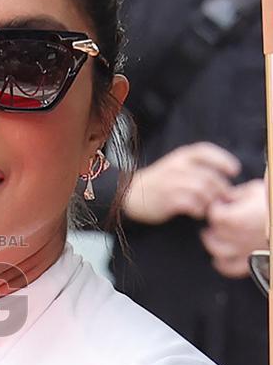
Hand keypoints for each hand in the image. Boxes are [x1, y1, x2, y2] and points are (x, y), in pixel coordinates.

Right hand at [123, 142, 240, 223]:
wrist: (130, 195)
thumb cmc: (158, 182)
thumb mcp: (175, 166)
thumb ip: (196, 168)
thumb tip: (223, 179)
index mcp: (180, 156)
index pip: (206, 151)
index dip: (224, 160)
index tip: (234, 171)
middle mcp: (177, 167)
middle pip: (210, 176)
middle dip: (221, 189)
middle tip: (223, 199)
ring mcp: (172, 183)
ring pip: (203, 191)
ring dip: (210, 201)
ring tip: (209, 207)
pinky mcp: (168, 199)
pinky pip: (193, 204)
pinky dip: (199, 210)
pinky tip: (197, 213)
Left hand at [200, 178, 267, 278]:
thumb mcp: (255, 191)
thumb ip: (236, 195)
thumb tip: (225, 198)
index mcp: (235, 218)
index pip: (214, 214)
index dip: (216, 207)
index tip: (222, 203)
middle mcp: (237, 237)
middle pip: (214, 232)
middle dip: (215, 223)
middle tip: (220, 218)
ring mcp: (244, 250)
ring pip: (218, 251)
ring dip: (213, 243)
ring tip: (214, 236)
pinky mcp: (252, 260)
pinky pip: (230, 267)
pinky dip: (222, 263)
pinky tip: (221, 256)